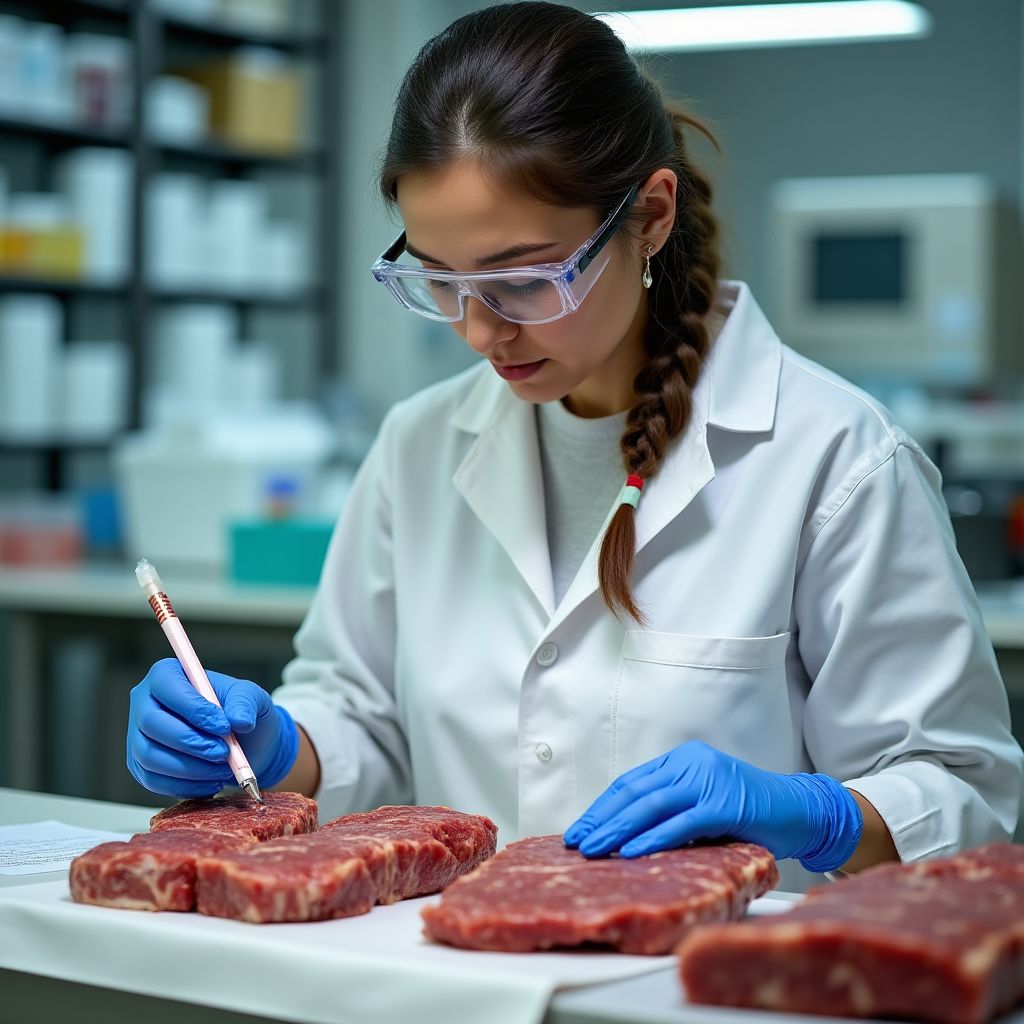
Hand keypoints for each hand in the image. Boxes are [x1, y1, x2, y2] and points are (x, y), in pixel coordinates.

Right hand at [126, 658, 298, 798]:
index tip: (224, 727)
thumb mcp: (251, 697)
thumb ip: (245, 703)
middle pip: (152, 723)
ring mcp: (138, 736)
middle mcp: (145, 703)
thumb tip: (239, 721)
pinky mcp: (140, 766)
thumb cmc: (239, 712)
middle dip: (190, 742)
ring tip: (222, 769)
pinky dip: (185, 785)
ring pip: (149, 756)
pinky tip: (210, 782)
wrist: (243, 742)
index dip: (194, 709)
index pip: (167, 687)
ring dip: (190, 768)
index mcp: (167, 675)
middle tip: (223, 753)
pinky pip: (153, 780)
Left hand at [563, 740, 862, 872]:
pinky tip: (632, 852)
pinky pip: (682, 822)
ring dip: (618, 830)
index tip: (581, 828)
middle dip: (602, 819)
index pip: (632, 783)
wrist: (802, 811)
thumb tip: (625, 836)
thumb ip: (672, 810)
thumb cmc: (751, 814)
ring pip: (652, 805)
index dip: (603, 806)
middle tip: (578, 842)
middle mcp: (692, 763)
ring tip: (595, 849)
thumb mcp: (704, 804)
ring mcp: (709, 780)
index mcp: (682, 760)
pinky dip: (653, 838)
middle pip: (635, 792)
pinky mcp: (725, 803)